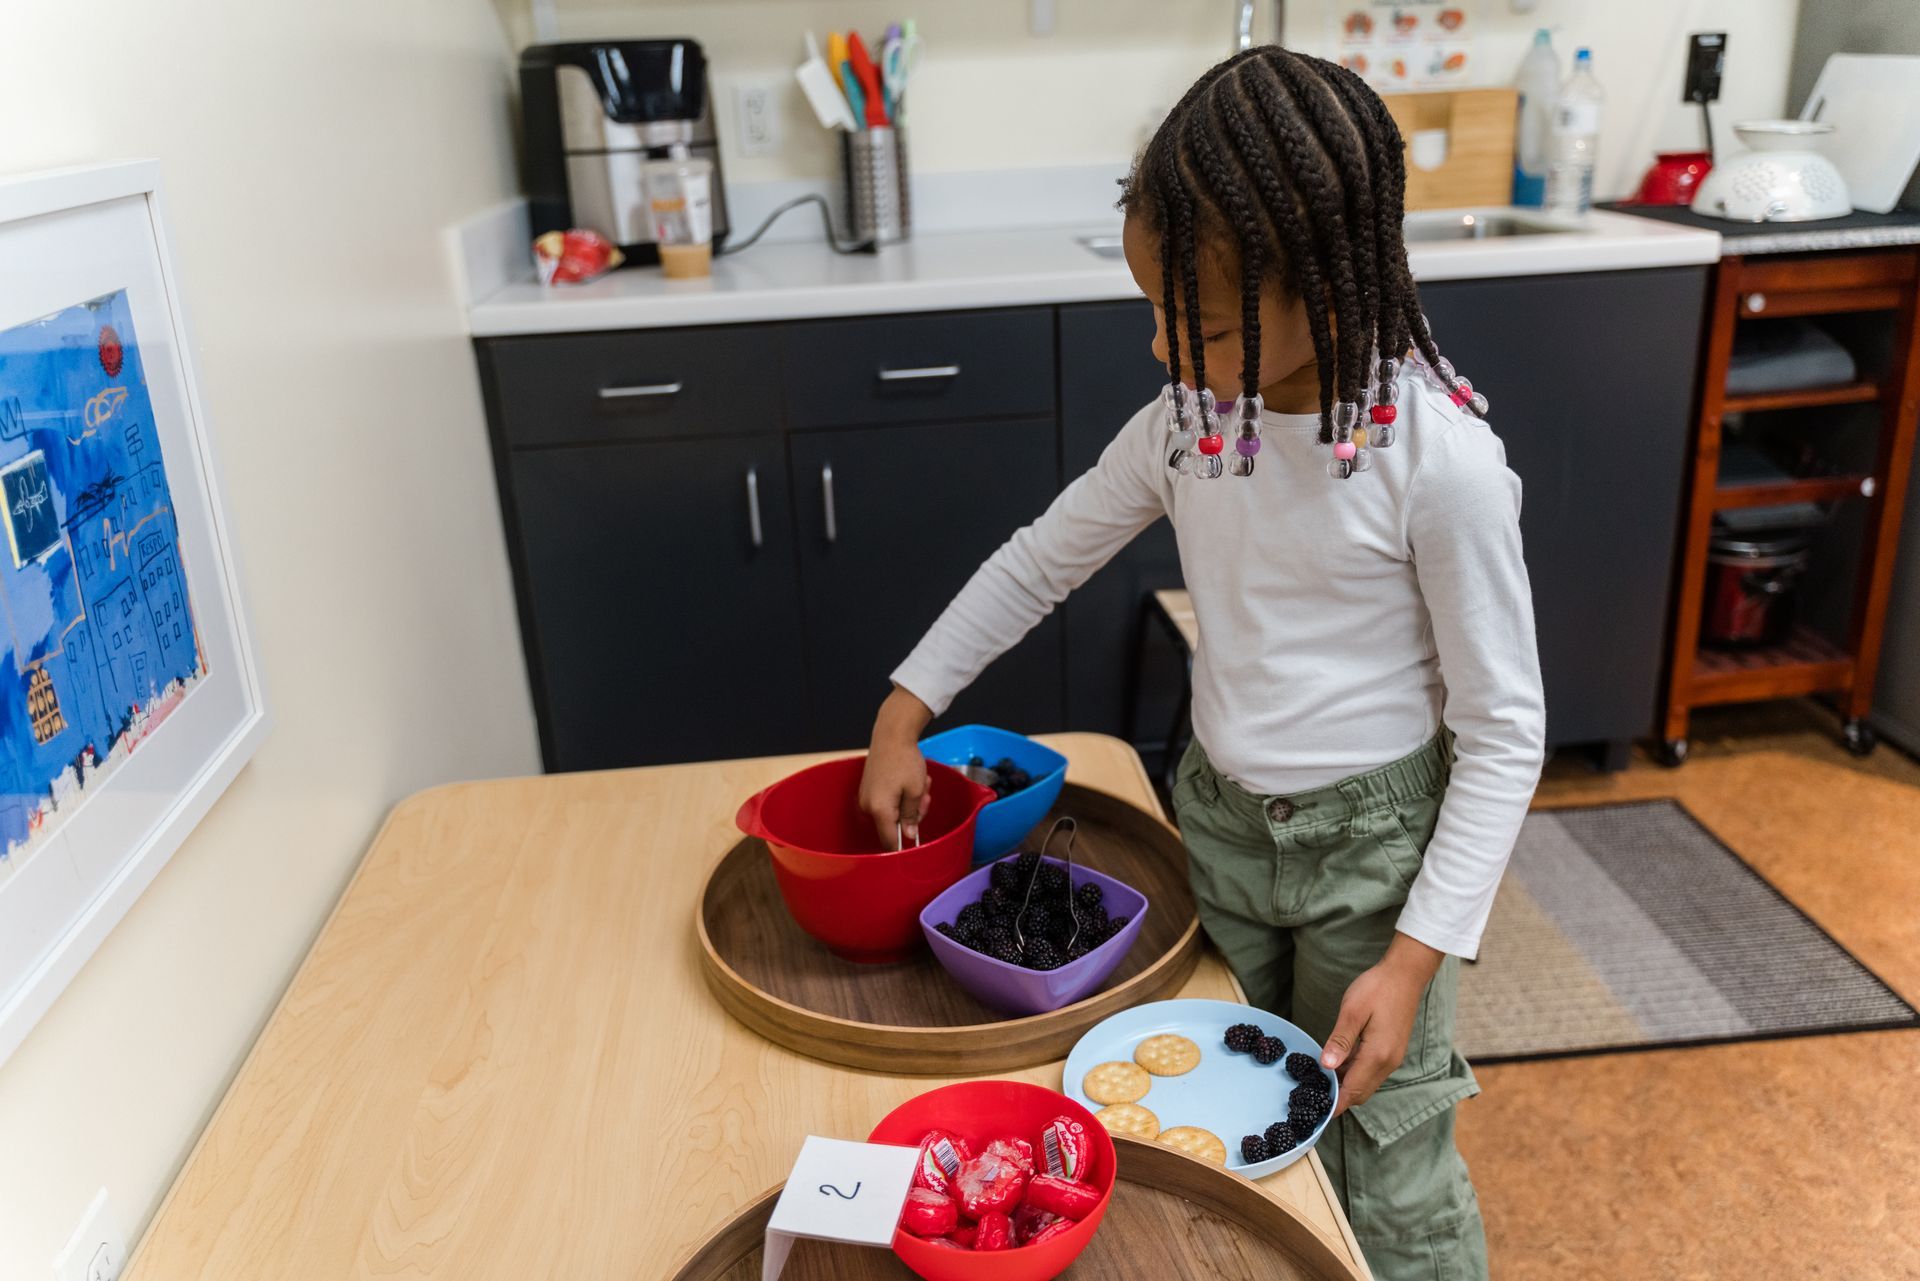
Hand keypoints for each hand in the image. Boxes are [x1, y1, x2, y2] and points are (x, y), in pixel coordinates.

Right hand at [859, 686, 934, 848]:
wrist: (892, 734)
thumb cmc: (904, 760)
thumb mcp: (915, 790)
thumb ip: (911, 816)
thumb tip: (909, 836)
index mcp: (880, 809)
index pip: (890, 841)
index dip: (904, 847)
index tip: (915, 847)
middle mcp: (868, 806)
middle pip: (894, 825)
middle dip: (913, 813)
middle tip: (924, 796)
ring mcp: (867, 797)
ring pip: (893, 811)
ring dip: (909, 801)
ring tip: (920, 782)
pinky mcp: (869, 788)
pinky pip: (888, 800)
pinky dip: (901, 794)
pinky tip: (909, 780)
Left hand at [1321, 933, 1444, 1117]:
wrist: (1405, 974)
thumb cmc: (1377, 988)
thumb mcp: (1353, 1012)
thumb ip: (1340, 1041)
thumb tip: (1326, 1066)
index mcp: (1377, 1055)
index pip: (1353, 1091)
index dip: (1336, 1103)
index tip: (1316, 1111)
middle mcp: (1388, 1062)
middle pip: (1361, 1092)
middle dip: (1340, 1097)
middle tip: (1314, 1094)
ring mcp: (1392, 1057)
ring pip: (1367, 1083)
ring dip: (1347, 1084)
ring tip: (1322, 1078)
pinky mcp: (1392, 1050)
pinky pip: (1372, 1071)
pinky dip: (1356, 1073)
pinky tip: (1339, 1062)